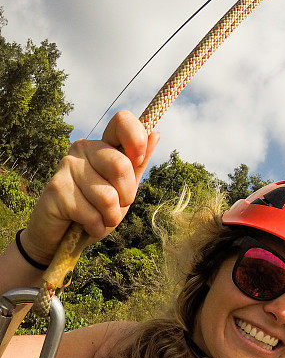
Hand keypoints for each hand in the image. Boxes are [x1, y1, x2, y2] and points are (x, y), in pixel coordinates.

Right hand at [23, 111, 158, 262]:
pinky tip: (85, 225)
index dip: (136, 139)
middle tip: (114, 205)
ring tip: (98, 217)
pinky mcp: (56, 187)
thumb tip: (156, 133)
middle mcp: (83, 148)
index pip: (122, 121)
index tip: (137, 159)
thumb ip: (138, 164)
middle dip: (126, 196)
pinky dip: (96, 227)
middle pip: (121, 166)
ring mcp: (67, 165)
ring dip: (110, 217)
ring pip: (108, 196)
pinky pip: (91, 214)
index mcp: (103, 145)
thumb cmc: (96, 210)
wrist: (61, 236)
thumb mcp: (123, 189)